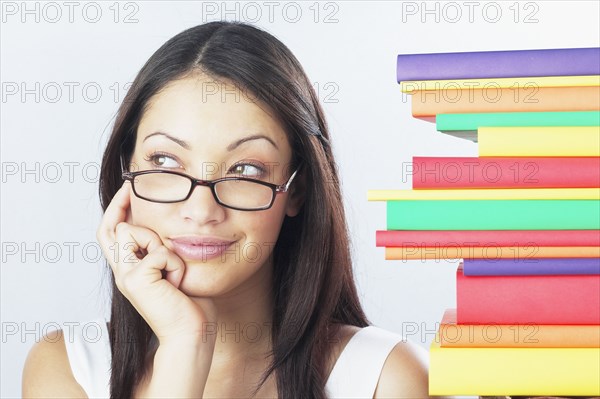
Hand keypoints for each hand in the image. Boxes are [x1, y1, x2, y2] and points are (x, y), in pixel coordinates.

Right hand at [96, 181, 216, 345]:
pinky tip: (177, 283)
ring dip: (161, 243)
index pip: (111, 234)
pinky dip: (174, 263)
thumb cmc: (189, 304)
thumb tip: (168, 227)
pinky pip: (159, 251)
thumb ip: (163, 251)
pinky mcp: (135, 279)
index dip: (116, 210)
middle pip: (112, 227)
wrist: (191, 332)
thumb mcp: (174, 269)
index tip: (128, 189)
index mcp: (129, 270)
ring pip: (135, 231)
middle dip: (124, 207)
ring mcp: (125, 276)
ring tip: (172, 270)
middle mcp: (121, 273)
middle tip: (131, 189)